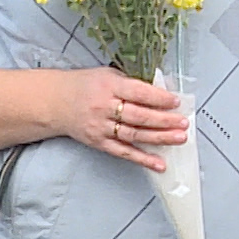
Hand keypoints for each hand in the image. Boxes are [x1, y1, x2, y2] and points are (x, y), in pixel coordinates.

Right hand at [54, 68, 186, 172]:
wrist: (55, 102)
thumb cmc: (85, 86)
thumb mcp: (108, 75)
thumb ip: (132, 83)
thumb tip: (161, 92)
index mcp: (109, 86)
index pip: (138, 93)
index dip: (158, 98)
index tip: (175, 102)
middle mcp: (104, 107)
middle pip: (138, 116)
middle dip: (164, 120)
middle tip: (183, 122)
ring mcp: (101, 127)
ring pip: (134, 135)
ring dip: (159, 138)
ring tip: (179, 138)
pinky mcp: (99, 143)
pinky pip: (124, 152)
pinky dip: (143, 159)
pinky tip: (159, 163)